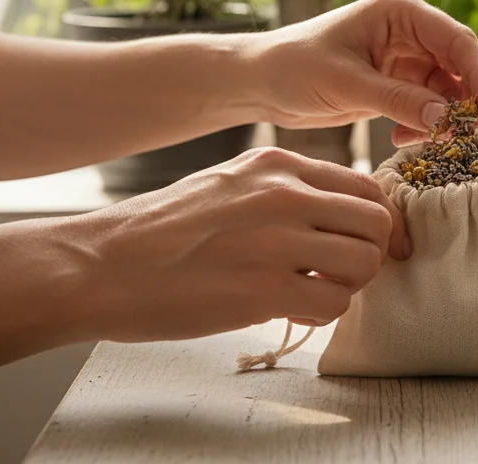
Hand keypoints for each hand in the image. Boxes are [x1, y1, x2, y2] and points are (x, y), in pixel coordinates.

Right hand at [69, 147, 409, 341]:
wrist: (100, 265)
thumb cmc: (161, 232)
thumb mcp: (229, 183)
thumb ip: (284, 190)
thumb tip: (336, 213)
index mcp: (278, 164)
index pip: (366, 185)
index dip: (374, 220)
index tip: (365, 243)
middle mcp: (284, 194)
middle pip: (376, 221)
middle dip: (369, 252)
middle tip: (339, 272)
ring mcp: (277, 240)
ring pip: (365, 262)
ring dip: (348, 285)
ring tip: (312, 291)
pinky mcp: (263, 289)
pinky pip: (335, 303)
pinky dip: (323, 314)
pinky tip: (291, 310)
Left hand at [244, 0, 477, 146]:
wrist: (262, 82)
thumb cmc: (295, 67)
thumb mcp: (346, 84)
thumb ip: (397, 99)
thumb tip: (445, 118)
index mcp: (400, 11)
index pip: (457, 40)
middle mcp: (411, 29)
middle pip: (463, 63)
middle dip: (465, 99)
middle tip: (457, 134)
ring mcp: (407, 56)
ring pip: (451, 89)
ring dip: (443, 117)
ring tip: (417, 138)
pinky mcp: (399, 82)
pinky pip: (431, 104)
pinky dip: (425, 124)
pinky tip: (401, 136)